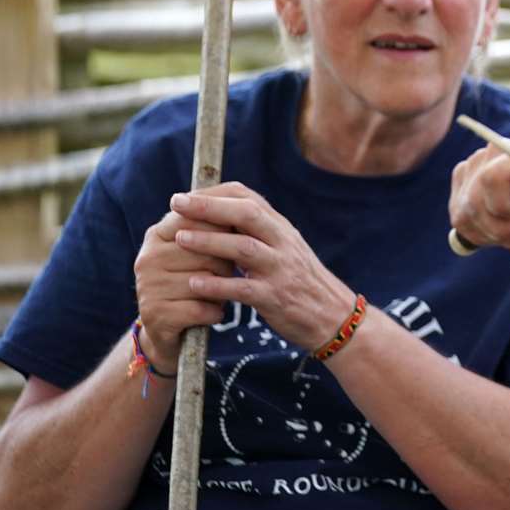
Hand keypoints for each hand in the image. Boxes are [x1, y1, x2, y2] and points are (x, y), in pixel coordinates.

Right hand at [133, 208, 236, 371]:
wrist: (169, 331)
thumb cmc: (194, 282)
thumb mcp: (199, 251)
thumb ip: (214, 227)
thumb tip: (247, 205)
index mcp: (157, 234)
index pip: (199, 220)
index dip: (223, 232)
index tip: (233, 241)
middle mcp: (148, 257)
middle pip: (206, 252)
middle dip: (225, 265)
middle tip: (225, 274)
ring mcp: (148, 286)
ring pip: (206, 281)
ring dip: (221, 290)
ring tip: (215, 294)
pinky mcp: (156, 314)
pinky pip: (202, 309)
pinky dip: (214, 313)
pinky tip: (210, 313)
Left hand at [168, 182, 353, 350]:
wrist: (333, 315)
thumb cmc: (300, 281)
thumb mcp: (285, 248)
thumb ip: (259, 232)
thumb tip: (221, 213)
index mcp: (281, 229)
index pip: (249, 198)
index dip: (215, 194)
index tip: (187, 196)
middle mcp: (283, 243)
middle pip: (246, 215)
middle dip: (209, 207)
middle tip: (176, 203)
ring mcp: (280, 270)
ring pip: (243, 248)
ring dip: (209, 242)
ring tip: (179, 239)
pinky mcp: (275, 298)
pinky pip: (243, 289)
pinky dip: (217, 284)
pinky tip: (194, 282)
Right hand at [449, 138, 509, 255]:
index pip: (503, 167)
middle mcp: (490, 154)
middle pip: (483, 186)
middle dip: (502, 216)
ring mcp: (468, 174)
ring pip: (470, 207)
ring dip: (494, 228)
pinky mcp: (456, 197)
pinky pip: (462, 222)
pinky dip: (483, 234)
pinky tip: (498, 231)